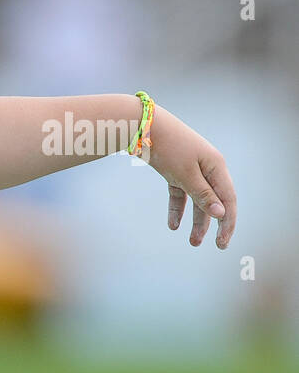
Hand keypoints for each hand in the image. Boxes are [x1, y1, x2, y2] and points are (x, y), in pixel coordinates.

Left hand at [146, 104, 237, 249]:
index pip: (228, 199)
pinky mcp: (175, 171)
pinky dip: (177, 209)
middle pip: (214, 201)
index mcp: (216, 167)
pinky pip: (180, 194)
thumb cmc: (168, 147)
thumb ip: (202, 194)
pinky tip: (173, 225)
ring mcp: (191, 170)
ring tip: (191, 242)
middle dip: (213, 225)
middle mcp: (207, 168)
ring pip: (197, 200)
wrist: (144, 126)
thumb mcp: (186, 174)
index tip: (223, 242)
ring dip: (195, 221)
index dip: (227, 222)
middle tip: (215, 246)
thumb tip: (220, 214)